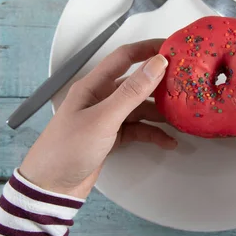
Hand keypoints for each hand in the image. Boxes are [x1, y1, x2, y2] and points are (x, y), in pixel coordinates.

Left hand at [19, 39, 176, 198]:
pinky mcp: (111, 137)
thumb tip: (157, 64)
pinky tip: (168, 141)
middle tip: (184, 84)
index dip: (149, 49)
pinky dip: (153, 134)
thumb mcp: (103, 119)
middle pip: (136, 83)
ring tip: (181, 116)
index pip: (125, 57)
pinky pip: (138, 129)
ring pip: (139, 108)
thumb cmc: (67, 149)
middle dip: (160, 83)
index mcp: (94, 85)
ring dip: (160, 112)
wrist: (50, 188)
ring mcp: (106, 118)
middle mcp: (101, 97)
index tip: (173, 47)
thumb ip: (131, 92)